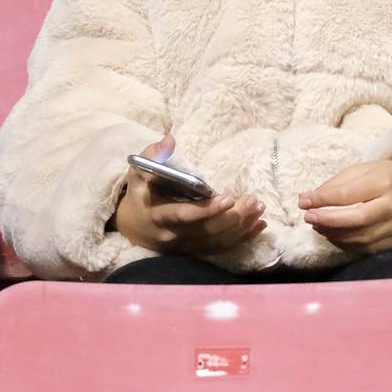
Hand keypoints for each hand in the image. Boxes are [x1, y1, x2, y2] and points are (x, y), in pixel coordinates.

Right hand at [112, 135, 264, 255]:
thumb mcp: (139, 172)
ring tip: (259, 209)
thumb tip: (170, 139)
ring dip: (240, 227)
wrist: (132, 228)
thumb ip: (152, 155)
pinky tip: (258, 225)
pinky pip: (220, 248)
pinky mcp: (194, 252)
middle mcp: (172, 236)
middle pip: (206, 230)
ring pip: (216, 241)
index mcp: (158, 216)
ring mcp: (185, 247)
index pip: (184, 216)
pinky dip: (241, 238)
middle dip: (232, 217)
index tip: (228, 197)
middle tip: (253, 200)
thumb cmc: (139, 194)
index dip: (206, 210)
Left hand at [297, 160, 391, 254]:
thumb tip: (308, 199)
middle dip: (328, 220)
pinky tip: (333, 235)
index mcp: (384, 183)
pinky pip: (366, 248)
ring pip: (360, 237)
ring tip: (317, 225)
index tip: (303, 201)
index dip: (323, 199)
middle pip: (356, 219)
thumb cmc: (388, 176)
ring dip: (333, 234)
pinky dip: (345, 244)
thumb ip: (337, 183)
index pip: (349, 194)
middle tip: (308, 217)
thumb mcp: (365, 169)